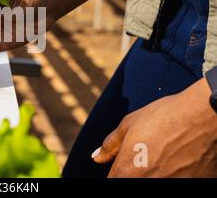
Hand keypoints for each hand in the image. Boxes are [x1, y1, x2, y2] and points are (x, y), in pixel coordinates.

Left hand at [92, 78, 216, 176]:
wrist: (204, 115)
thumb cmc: (164, 116)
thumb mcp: (129, 125)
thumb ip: (110, 145)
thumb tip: (97, 157)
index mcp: (128, 172)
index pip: (112, 182)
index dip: (117, 173)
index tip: (122, 166)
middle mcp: (149, 183)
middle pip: (132, 182)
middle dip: (135, 173)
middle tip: (146, 156)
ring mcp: (173, 186)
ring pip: (156, 182)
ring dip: (156, 173)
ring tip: (165, 156)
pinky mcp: (195, 184)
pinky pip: (177, 181)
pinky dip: (175, 174)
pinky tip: (180, 159)